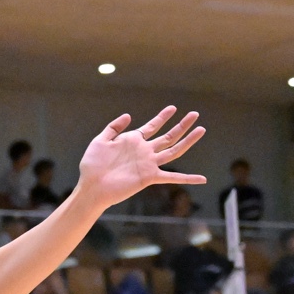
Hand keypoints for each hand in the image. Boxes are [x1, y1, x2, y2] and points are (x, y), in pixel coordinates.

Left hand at [70, 107, 206, 213]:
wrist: (92, 186)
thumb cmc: (92, 165)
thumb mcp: (101, 140)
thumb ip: (114, 127)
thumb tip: (129, 116)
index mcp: (134, 141)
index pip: (153, 126)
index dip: (163, 117)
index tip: (173, 108)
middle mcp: (145, 151)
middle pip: (168, 136)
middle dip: (181, 125)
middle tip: (194, 114)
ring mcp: (149, 164)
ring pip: (174, 150)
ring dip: (187, 141)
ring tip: (200, 130)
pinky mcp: (150, 177)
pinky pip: (172, 177)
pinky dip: (188, 178)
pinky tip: (201, 179)